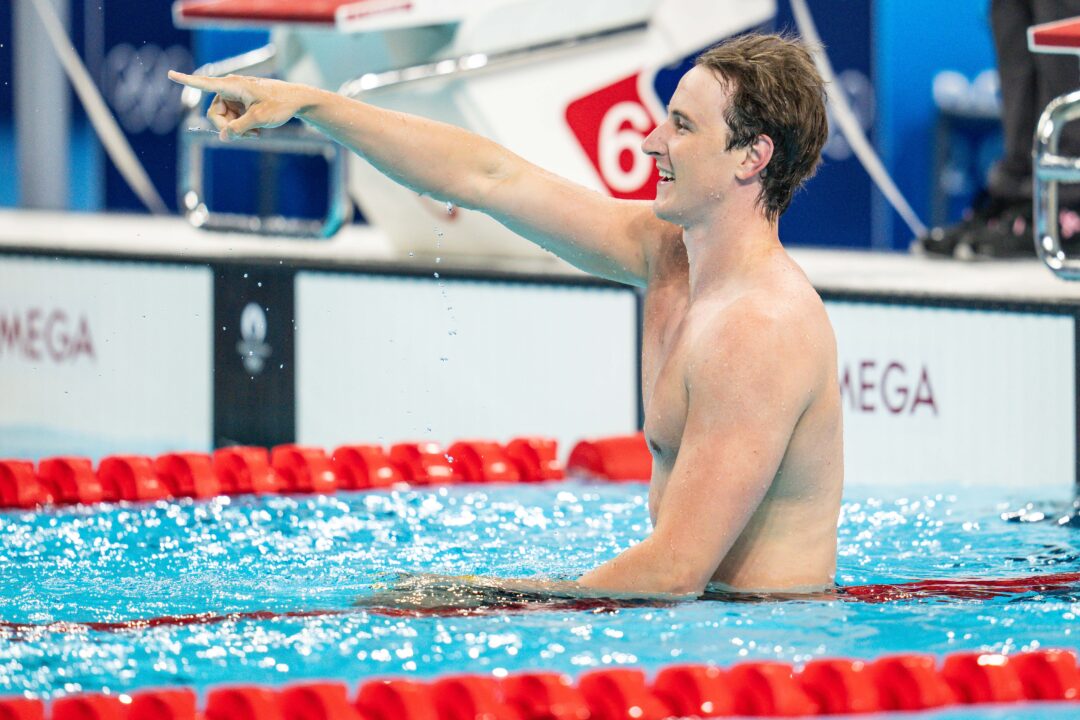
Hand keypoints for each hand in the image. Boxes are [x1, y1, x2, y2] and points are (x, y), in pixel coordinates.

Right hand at [167, 71, 313, 140]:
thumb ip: (239, 128)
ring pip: (223, 120)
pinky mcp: (240, 105)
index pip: (205, 83)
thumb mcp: (260, 119)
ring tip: (256, 134)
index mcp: (233, 85)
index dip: (187, 81)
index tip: (170, 74)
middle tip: (247, 136)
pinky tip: (257, 132)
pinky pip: (232, 121)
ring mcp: (235, 98)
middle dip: (227, 127)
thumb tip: (222, 137)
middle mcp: (230, 89)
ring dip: (237, 130)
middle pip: (214, 113)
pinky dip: (242, 128)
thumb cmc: (280, 105)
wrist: (297, 101)